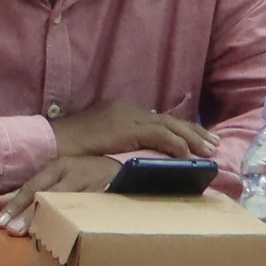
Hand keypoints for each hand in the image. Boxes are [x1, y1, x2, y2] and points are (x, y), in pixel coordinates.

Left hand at [0, 154, 126, 230]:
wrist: (129, 172)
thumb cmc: (85, 176)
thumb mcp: (56, 178)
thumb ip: (25, 193)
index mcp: (60, 167)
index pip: (32, 187)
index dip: (15, 203)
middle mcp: (75, 174)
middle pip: (48, 195)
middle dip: (29, 214)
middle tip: (12, 230)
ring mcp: (93, 187)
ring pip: (69, 204)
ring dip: (50, 220)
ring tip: (34, 235)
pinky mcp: (108, 200)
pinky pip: (90, 213)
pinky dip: (77, 224)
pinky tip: (67, 236)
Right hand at [48, 101, 216, 161]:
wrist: (51, 142)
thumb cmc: (69, 149)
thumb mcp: (99, 144)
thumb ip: (119, 145)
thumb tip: (137, 156)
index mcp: (121, 112)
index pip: (158, 119)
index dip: (181, 130)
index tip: (198, 140)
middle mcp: (128, 110)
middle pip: (169, 120)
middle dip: (194, 132)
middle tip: (215, 142)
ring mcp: (127, 117)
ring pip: (169, 125)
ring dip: (192, 138)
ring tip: (210, 150)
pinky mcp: (127, 128)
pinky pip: (159, 135)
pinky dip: (176, 144)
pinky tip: (188, 154)